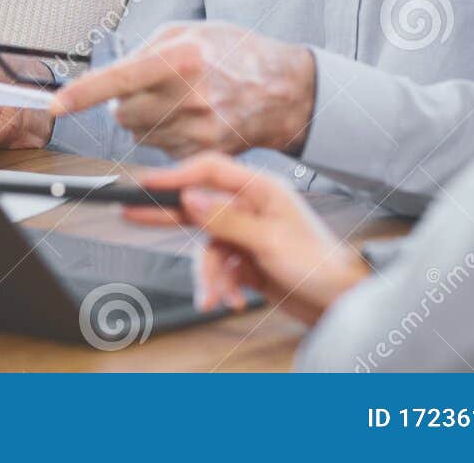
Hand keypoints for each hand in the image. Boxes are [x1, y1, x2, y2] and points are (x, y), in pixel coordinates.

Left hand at [46, 22, 315, 157]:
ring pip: (139, 135)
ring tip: (180, 102)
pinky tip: (192, 120)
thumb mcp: (187, 31)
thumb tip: (111, 78)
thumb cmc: (232, 53)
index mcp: (181, 58)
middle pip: (122, 115)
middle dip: (125, 104)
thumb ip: (145, 50)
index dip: (82, 94)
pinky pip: (161, 151)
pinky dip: (166, 137)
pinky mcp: (205, 154)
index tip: (56, 104)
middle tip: (151, 89)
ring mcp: (198, 129)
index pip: (119, 79)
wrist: (281, 90)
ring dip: (147, 121)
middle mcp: (189, 96)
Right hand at [125, 152, 369, 324]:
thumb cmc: (319, 265)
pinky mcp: (246, 260)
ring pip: (207, 247)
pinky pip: (219, 268)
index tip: (147, 183)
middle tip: (131, 212)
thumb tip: (189, 198)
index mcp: (261, 190)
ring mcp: (247, 234)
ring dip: (209, 275)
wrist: (342, 303)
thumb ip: (225, 219)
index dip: (177, 174)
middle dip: (169, 215)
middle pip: (200, 205)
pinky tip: (231, 300)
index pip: (210, 171)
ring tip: (215, 297)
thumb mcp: (268, 241)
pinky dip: (221, 285)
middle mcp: (251, 208)